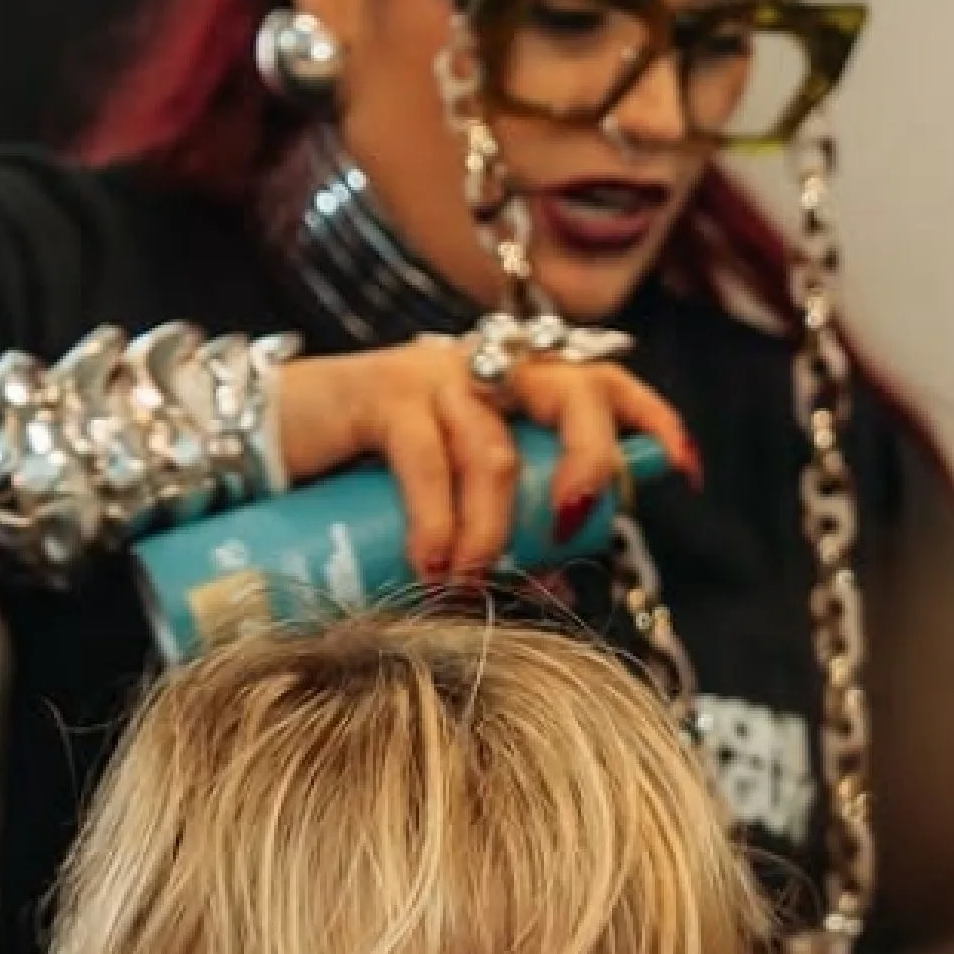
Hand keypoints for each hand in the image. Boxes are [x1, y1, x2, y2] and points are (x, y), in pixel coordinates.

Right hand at [278, 336, 699, 580]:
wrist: (265, 445)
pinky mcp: (380, 392)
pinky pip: (428, 458)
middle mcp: (484, 369)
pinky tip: (433, 567)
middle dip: (591, 461)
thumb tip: (562, 584)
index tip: (688, 471)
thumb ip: (504, 537)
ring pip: (497, 449)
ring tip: (470, 584)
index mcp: (514, 389)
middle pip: (573, 391)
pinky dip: (439, 522)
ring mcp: (433, 375)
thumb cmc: (364, 480)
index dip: (650, 419)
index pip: (602, 382)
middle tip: (576, 525)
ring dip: (493, 531)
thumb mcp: (448, 510)